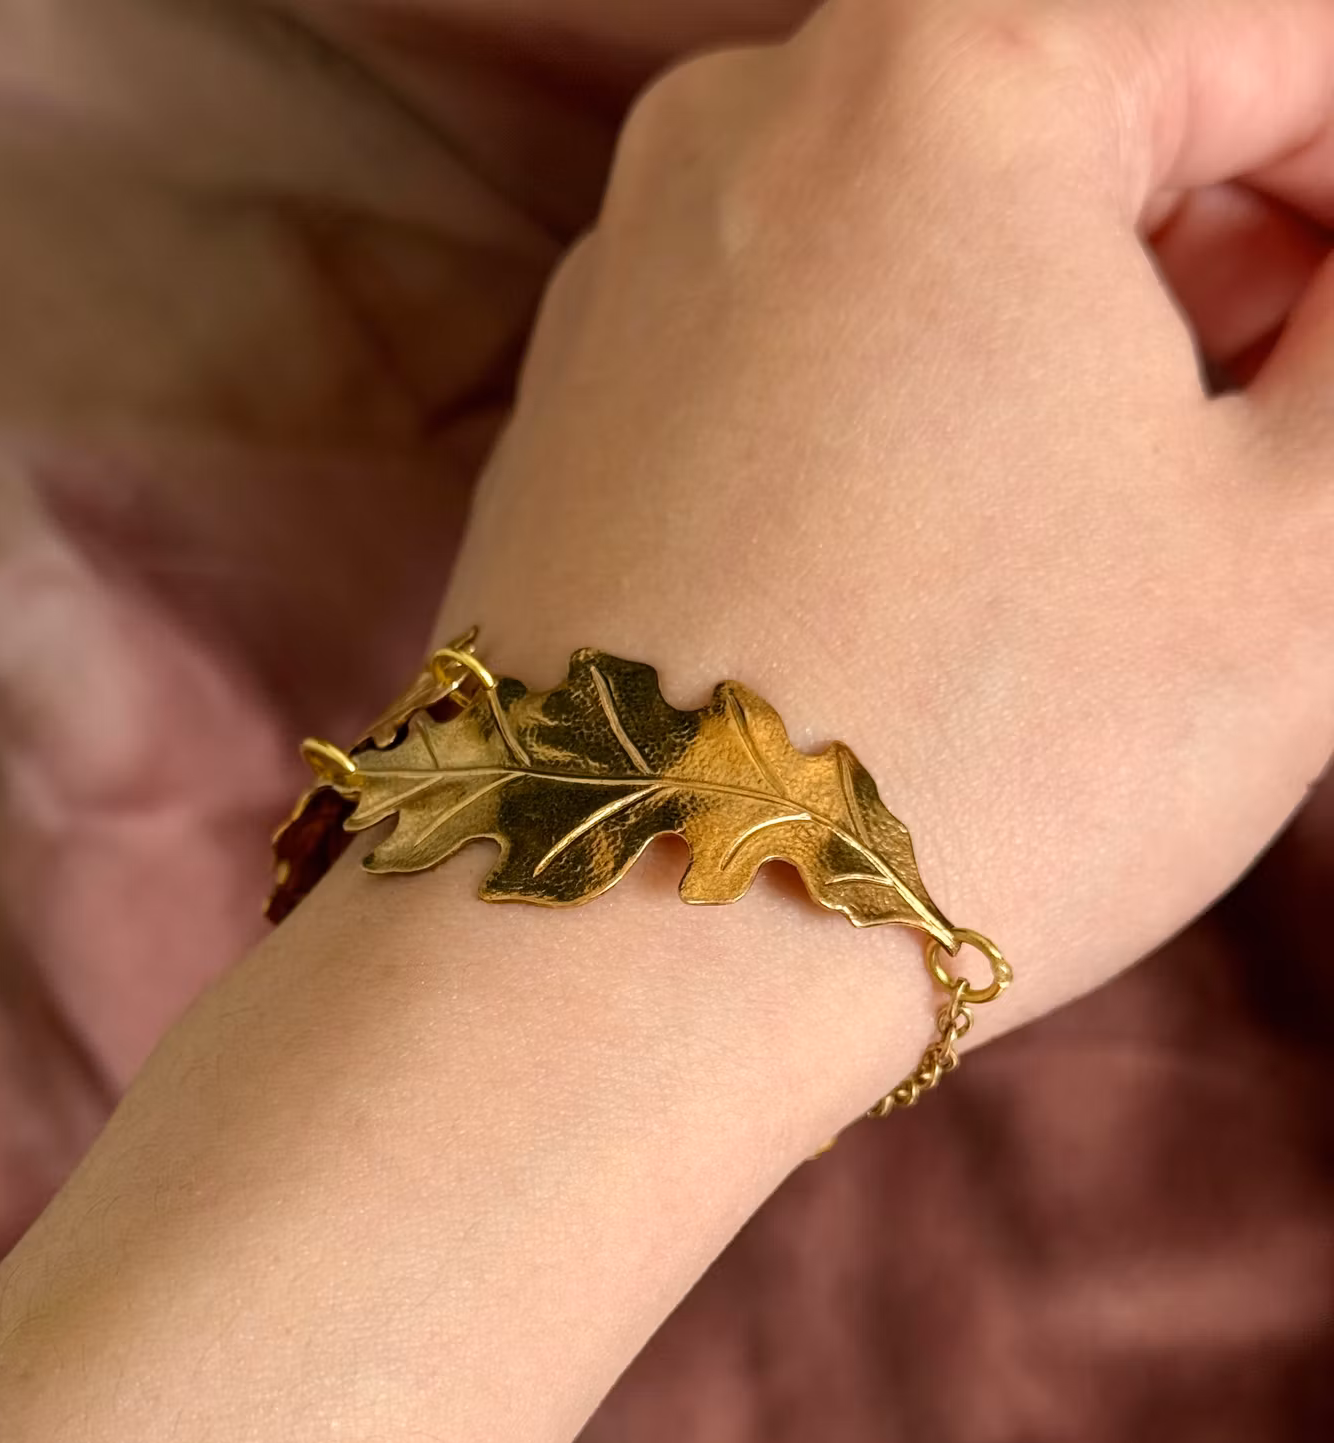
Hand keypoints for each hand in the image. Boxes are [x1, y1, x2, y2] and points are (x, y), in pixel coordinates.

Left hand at [441, 0, 1333, 1102]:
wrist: (620, 968)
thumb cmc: (977, 760)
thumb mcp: (1301, 548)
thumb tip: (1329, 287)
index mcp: (946, 79)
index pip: (1266, 41)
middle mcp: (742, 127)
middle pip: (1081, 122)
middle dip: (1229, 262)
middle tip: (1291, 439)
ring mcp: (626, 273)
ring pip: (930, 243)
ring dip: (1074, 345)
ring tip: (1136, 525)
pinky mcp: (568, 416)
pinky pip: (799, 350)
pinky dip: (915, 411)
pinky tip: (961, 567)